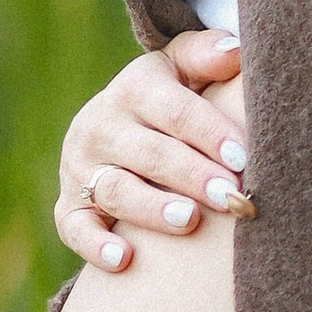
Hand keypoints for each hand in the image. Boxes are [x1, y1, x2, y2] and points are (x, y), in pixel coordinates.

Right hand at [54, 32, 251, 270]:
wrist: (117, 125)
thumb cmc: (171, 97)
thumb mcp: (184, 66)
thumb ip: (208, 55)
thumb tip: (236, 52)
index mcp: (135, 87)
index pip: (175, 110)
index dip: (209, 133)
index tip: (242, 156)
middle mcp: (101, 125)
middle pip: (150, 153)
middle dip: (191, 175)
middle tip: (229, 195)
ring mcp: (80, 167)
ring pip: (115, 190)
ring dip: (151, 208)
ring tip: (187, 220)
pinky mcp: (68, 205)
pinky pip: (75, 228)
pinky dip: (96, 245)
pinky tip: (125, 259)